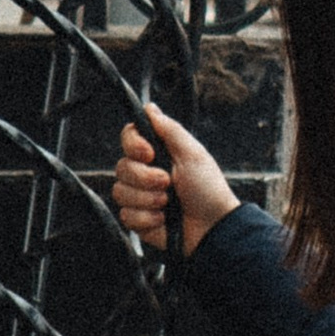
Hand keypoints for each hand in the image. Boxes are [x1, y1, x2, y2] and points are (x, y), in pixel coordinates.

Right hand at [111, 105, 239, 259]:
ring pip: (120, 192)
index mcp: (157, 154)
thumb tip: (150, 108)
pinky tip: (164, 220)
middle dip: (145, 178)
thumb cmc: (208, 189)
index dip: (133, 145)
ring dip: (148, 200)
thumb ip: (170, 130)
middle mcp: (144, 173)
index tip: (149, 154)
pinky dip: (147, 219)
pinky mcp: (138, 220)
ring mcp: (139, 197)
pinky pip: (126, 216)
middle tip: (168, 184)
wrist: (213, 227)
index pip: (128, 138)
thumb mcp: (193, 154)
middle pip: (121, 167)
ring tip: (169, 204)